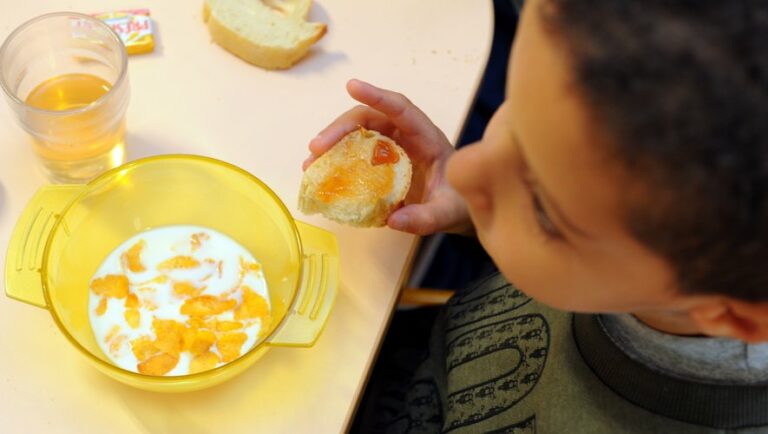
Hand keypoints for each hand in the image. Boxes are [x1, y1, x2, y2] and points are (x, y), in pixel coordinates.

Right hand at [304, 79, 472, 234]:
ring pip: (357, 135)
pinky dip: (336, 161)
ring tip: (310, 164)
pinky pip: (355, 154)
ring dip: (332, 145)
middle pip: (369, 120)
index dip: (377, 96)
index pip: (401, 109)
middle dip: (340, 129)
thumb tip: (393, 220)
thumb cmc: (460, 204)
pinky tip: (321, 175)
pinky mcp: (381, 163)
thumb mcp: (448, 213)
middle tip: (315, 148)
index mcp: (427, 138)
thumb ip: (426, 218)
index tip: (351, 86)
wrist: (460, 211)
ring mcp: (392, 148)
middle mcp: (406, 137)